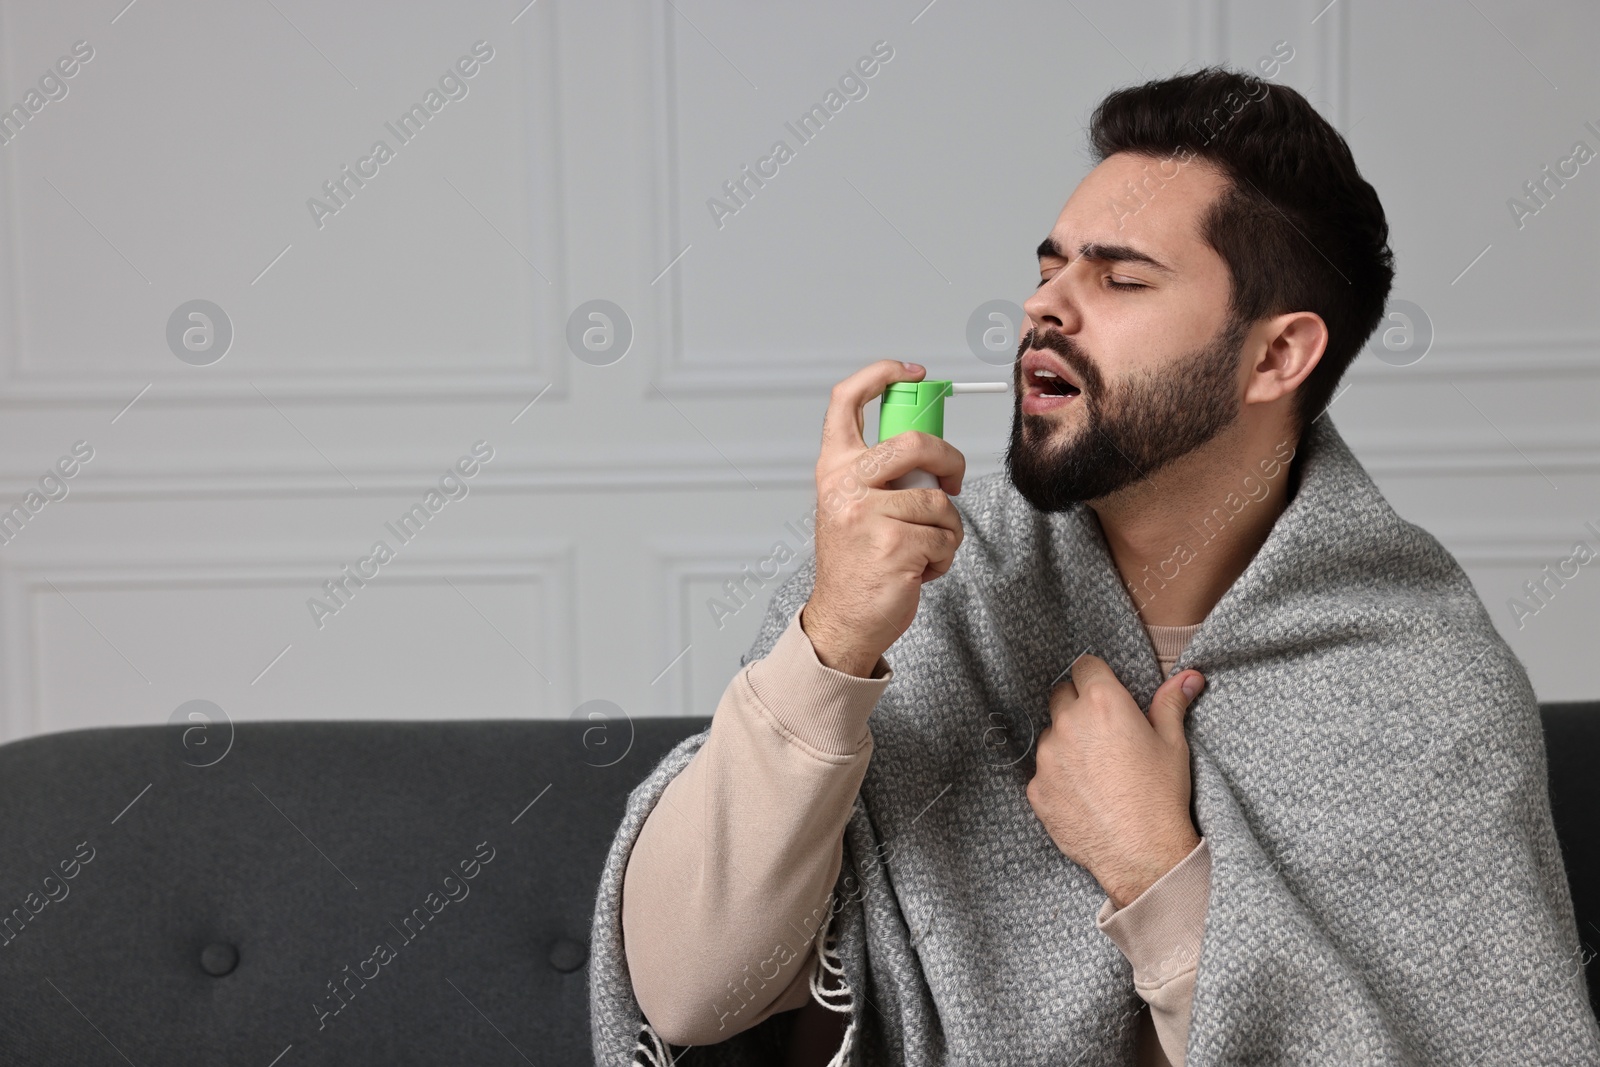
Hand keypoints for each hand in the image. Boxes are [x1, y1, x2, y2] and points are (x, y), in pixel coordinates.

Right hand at [801, 360, 967, 677]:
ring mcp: (867, 515)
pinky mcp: (894, 546)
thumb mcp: (852, 505)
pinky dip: (943, 556)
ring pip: (939, 501)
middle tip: (953, 482)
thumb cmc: (857, 562)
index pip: (846, 401)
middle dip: (949, 460)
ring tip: (923, 548)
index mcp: (833, 468)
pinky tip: (919, 569)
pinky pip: (945, 537)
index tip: (913, 373)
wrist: (843, 620)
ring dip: (946, 529)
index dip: (881, 374)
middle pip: (914, 442)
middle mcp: (844, 485)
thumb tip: (931, 451)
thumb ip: (879, 474)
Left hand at [1025, 655, 1204, 908]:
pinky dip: (1058, 777)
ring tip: (1096, 769)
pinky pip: (1043, 771)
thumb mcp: (1173, 744)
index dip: (1095, 677)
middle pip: (1061, 695)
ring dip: (1066, 742)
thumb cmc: (1161, 795)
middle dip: (1078, 705)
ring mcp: (1047, 756)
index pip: (1084, 666)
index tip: (1104, 691)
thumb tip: (1189, 676)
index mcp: (1103, 703)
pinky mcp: (1036, 787)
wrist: (1141, 853)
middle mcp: (1068, 722)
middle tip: (1102, 731)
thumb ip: (1171, 703)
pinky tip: (1083, 794)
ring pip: (1050, 734)